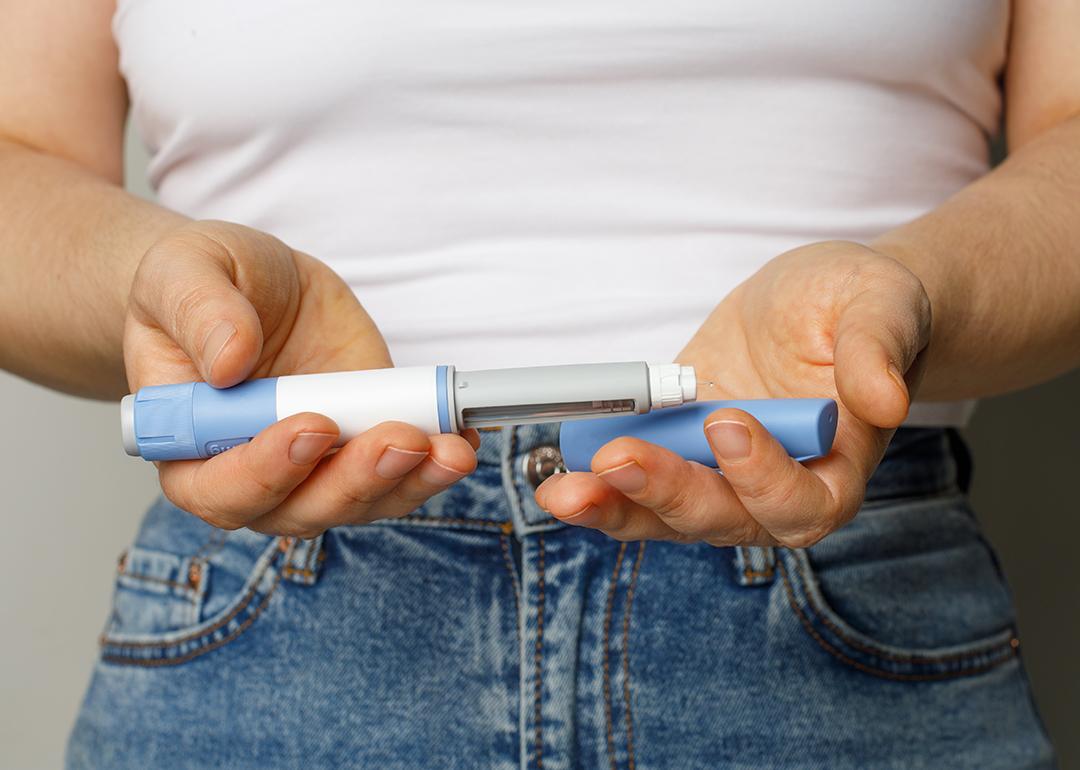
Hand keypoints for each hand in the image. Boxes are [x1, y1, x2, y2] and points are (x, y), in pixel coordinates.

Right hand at [124, 220, 477, 537]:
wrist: (250, 283)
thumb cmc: (199, 286)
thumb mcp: (183, 272)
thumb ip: (199, 313)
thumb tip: (229, 361)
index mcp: (189, 447)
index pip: (219, 488)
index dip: (265, 472)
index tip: (312, 428)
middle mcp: (252, 474)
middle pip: (301, 509)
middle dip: (355, 480)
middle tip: (400, 439)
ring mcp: (314, 467)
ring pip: (361, 501)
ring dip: (408, 481)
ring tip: (448, 447)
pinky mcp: (364, 445)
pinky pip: (402, 473)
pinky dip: (435, 462)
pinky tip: (461, 437)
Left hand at [536, 241, 931, 547]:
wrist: (820, 304)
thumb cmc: (863, 305)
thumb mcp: (882, 304)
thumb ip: (878, 349)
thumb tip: (887, 400)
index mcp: (837, 467)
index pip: (804, 502)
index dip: (762, 477)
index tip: (726, 422)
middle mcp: (775, 489)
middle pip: (722, 518)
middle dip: (665, 494)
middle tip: (614, 461)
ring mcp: (718, 477)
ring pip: (665, 514)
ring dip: (612, 504)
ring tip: (562, 488)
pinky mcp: (676, 453)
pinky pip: (634, 483)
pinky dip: (595, 482)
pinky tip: (555, 470)